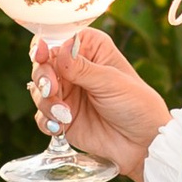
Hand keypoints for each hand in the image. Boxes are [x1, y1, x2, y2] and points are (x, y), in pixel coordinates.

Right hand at [32, 28, 168, 181]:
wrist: (142, 143)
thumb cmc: (136, 104)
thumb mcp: (111, 82)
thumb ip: (82, 68)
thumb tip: (59, 50)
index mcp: (90, 49)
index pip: (59, 38)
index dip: (45, 45)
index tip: (41, 53)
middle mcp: (74, 69)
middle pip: (42, 64)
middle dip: (43, 76)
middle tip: (52, 89)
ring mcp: (67, 93)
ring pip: (38, 90)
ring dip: (46, 101)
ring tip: (64, 113)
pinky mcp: (62, 117)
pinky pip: (41, 115)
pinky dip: (46, 120)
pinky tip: (60, 126)